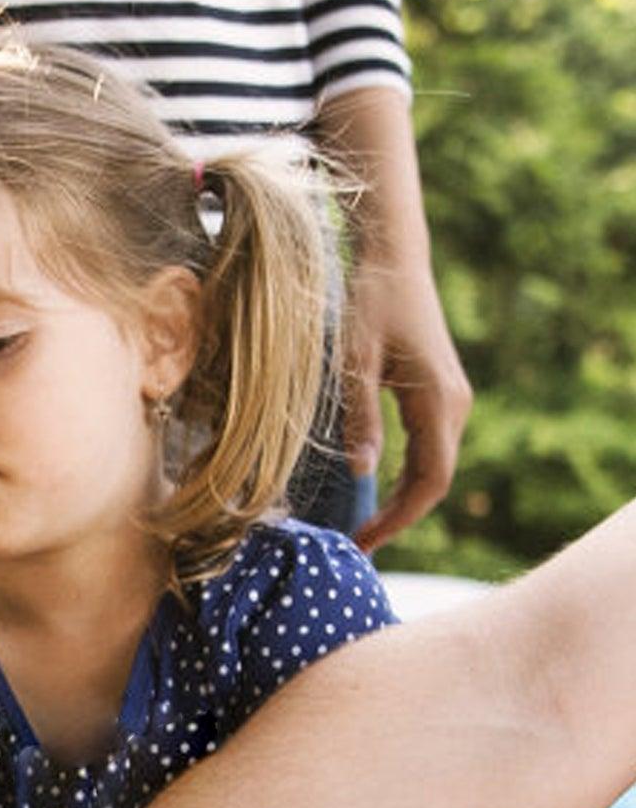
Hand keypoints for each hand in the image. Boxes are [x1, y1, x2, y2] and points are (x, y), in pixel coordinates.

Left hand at [345, 254, 470, 549]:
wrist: (394, 260)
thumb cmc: (369, 304)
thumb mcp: (353, 363)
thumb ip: (360, 418)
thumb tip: (362, 472)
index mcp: (438, 402)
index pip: (430, 480)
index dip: (399, 519)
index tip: (362, 544)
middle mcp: (455, 405)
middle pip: (435, 480)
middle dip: (399, 518)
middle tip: (355, 547)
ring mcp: (452, 399)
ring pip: (435, 466)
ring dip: (403, 500)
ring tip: (362, 527)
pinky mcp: (440, 393)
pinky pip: (430, 448)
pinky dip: (407, 477)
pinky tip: (376, 491)